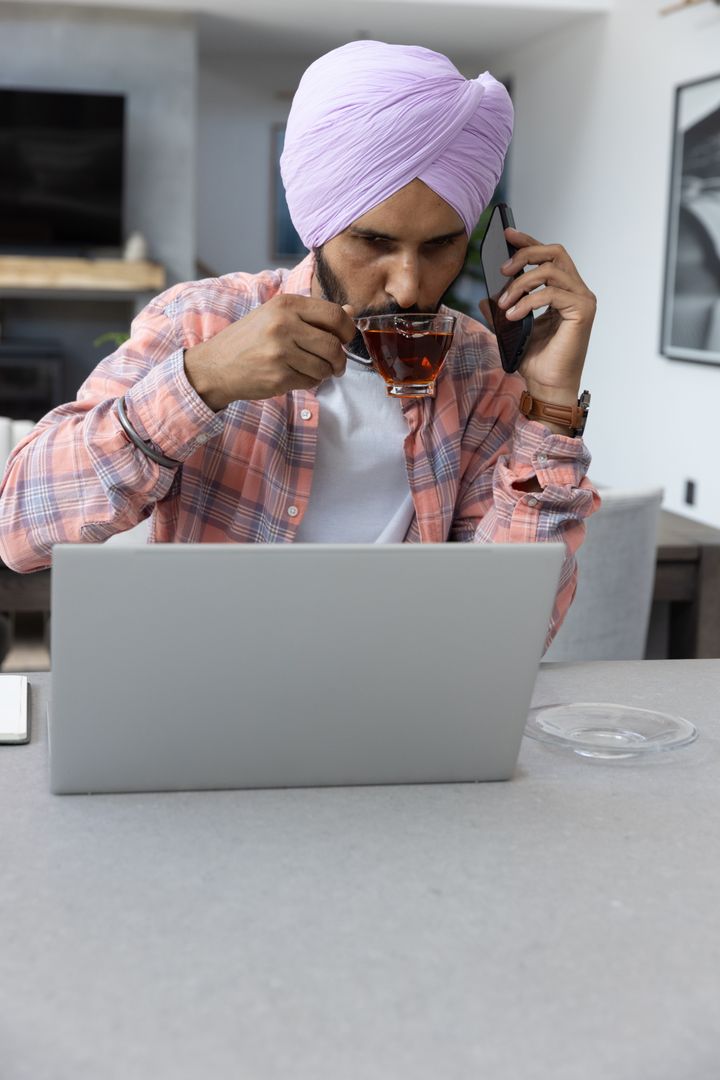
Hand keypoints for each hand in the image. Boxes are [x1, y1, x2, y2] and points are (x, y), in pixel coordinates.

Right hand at [184, 295, 355, 410]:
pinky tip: (296, 376)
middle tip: (336, 365)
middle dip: (340, 359)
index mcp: (286, 305)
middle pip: (333, 345)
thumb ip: (314, 315)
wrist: (215, 366)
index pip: (334, 315)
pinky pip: (311, 381)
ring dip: (324, 373)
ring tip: (312, 370)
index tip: (346, 339)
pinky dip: (310, 382)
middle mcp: (284, 325)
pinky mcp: (279, 376)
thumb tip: (351, 312)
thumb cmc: (248, 339)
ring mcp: (281, 352)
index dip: (348, 330)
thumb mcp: (277, 316)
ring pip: (324, 366)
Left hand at [480, 227, 595, 402]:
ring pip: (551, 270)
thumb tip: (486, 297)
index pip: (548, 256)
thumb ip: (503, 311)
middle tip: (503, 270)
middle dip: (525, 255)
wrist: (547, 386)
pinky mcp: (582, 311)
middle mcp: (577, 291)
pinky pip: (552, 293)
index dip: (528, 242)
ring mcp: (582, 300)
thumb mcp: (512, 330)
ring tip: (505, 303)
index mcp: (563, 291)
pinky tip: (514, 315)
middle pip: (554, 253)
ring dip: (522, 284)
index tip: (507, 234)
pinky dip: (528, 301)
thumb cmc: (536, 361)